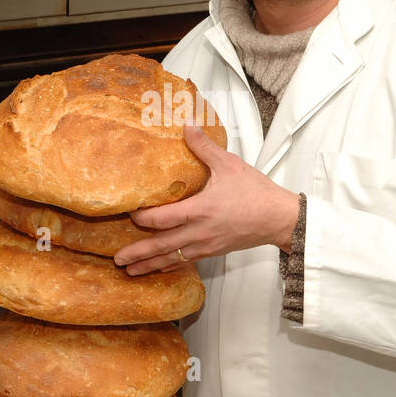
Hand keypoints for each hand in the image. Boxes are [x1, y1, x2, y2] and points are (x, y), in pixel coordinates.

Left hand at [112, 122, 299, 275]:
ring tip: (129, 271)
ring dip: (150, 265)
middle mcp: (200, 232)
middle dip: (138, 253)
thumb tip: (186, 125)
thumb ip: (204, 147)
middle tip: (117, 260)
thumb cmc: (256, 192)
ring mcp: (206, 245)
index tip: (128, 214)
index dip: (142, 219)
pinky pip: (186, 261)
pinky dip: (170, 266)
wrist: (278, 218)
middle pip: (162, 246)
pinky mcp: (213, 252)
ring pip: (172, 258)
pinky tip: (159, 269)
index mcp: (201, 210)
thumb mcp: (229, 164)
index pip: (163, 219)